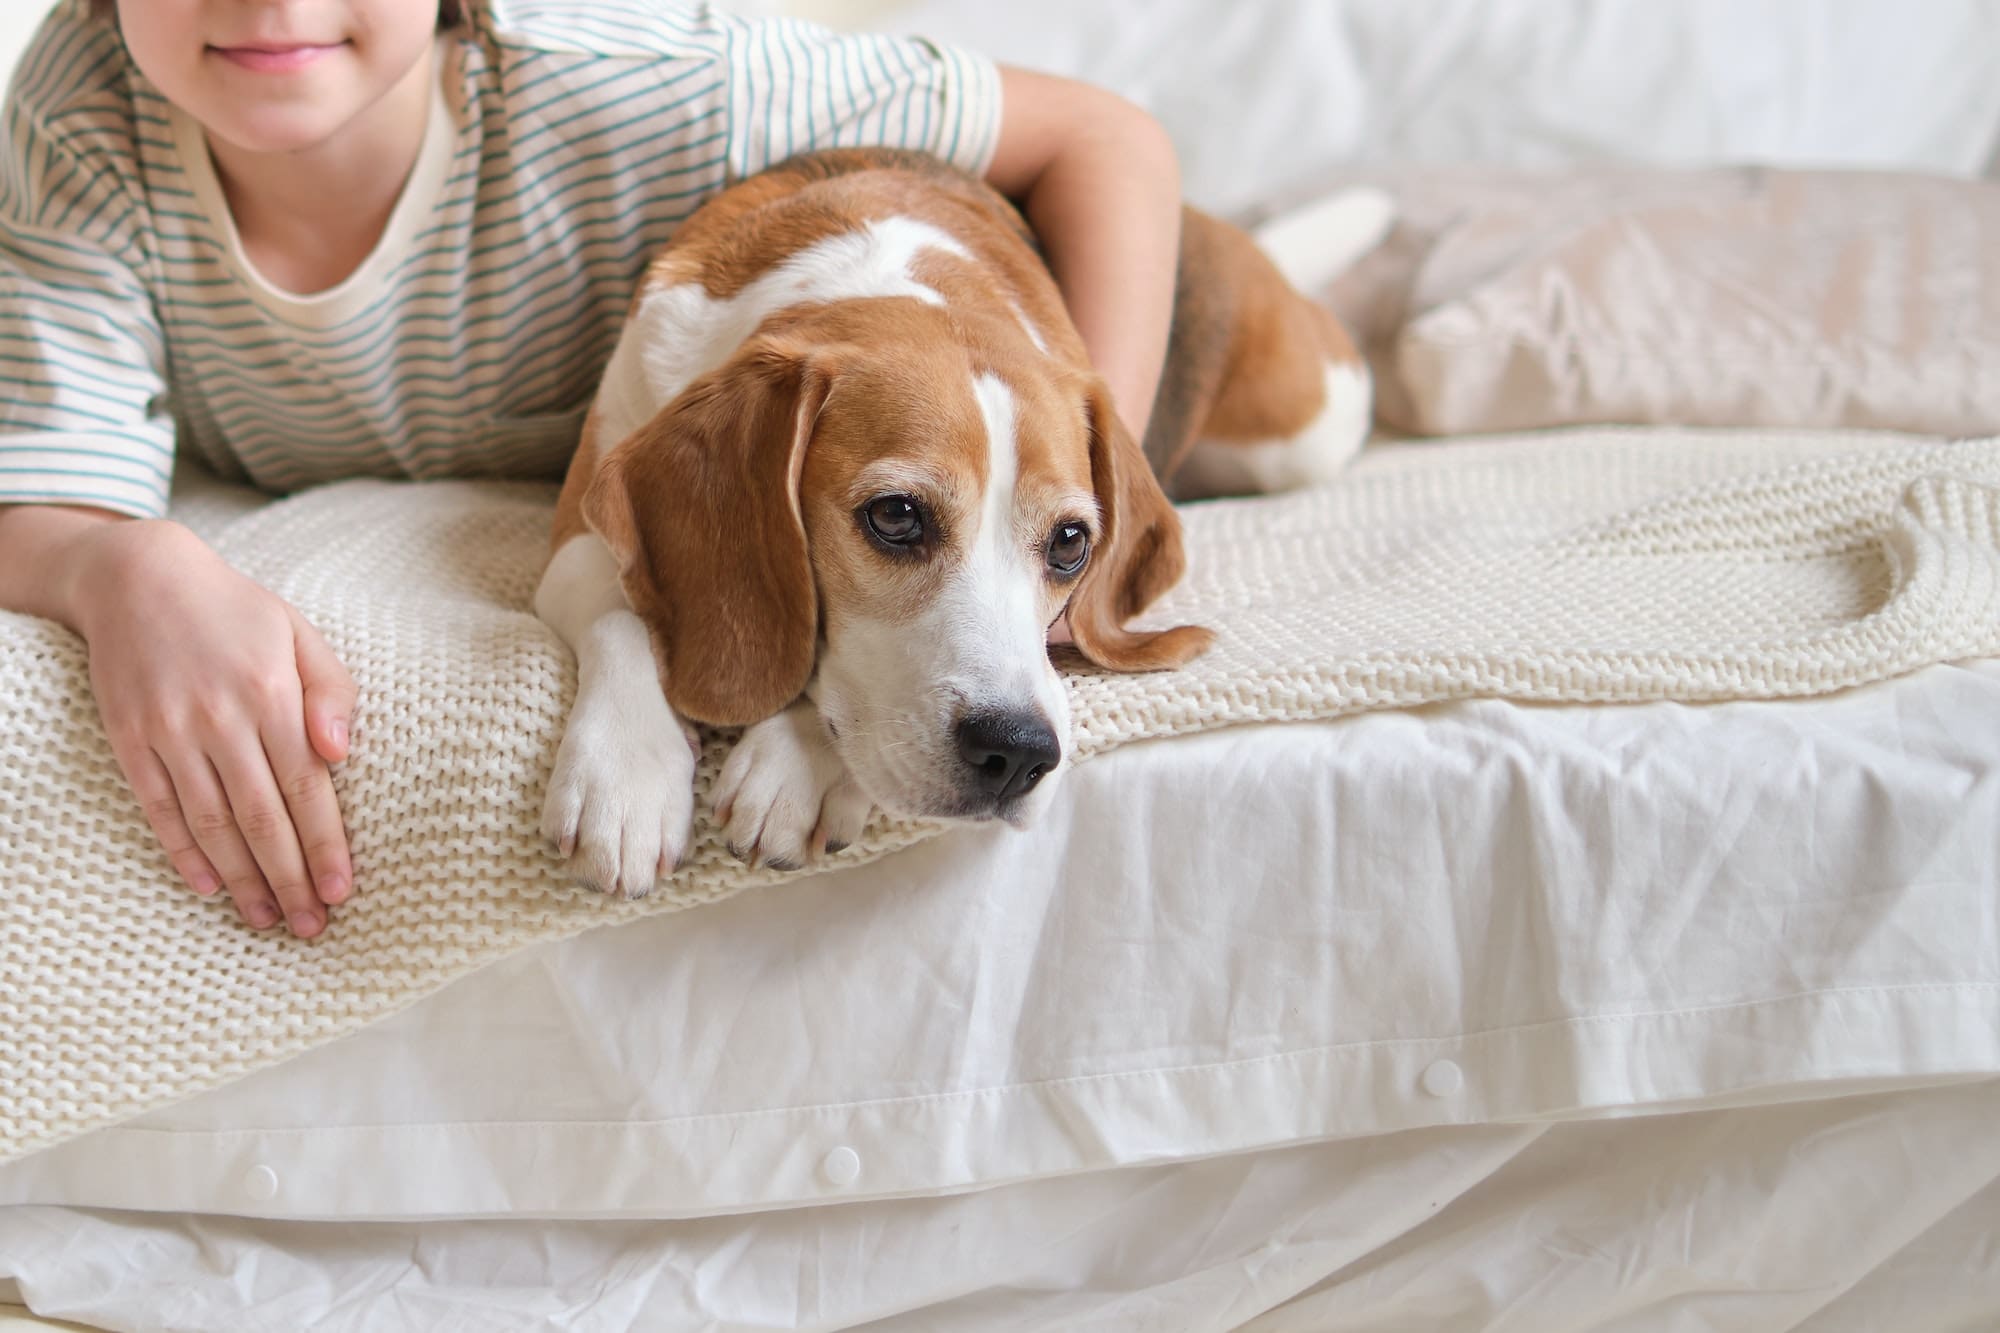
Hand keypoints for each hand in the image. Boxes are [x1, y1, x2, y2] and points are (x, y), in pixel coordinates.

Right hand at [71, 520, 356, 935]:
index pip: (306, 787)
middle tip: (311, 926)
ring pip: (211, 823)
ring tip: (267, 920)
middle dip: (290, 879)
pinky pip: (159, 808)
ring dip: (241, 879)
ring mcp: (169, 731)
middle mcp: (220, 718)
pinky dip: (183, 852)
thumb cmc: (238, 612)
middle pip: (262, 818)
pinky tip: (208, 887)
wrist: (139, 577)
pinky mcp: (130, 739)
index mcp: (271, 693)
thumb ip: (332, 692)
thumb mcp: (299, 634)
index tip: (342, 891)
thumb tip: (340, 754)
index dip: (325, 845)